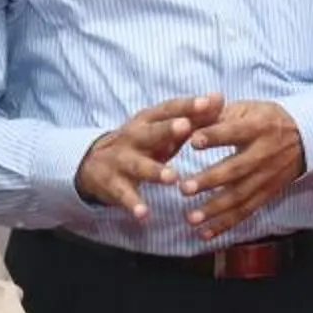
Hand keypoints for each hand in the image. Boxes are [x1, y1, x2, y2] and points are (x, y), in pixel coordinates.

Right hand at [77, 95, 220, 219]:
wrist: (93, 164)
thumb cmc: (142, 144)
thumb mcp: (164, 129)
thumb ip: (192, 116)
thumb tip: (220, 97)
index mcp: (147, 120)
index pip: (169, 108)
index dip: (188, 105)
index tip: (208, 102)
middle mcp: (133, 137)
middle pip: (151, 132)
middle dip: (167, 129)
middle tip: (186, 126)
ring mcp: (121, 161)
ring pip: (139, 165)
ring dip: (156, 171)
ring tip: (172, 177)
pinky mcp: (113, 184)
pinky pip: (124, 195)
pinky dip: (134, 205)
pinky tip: (144, 215)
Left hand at [180, 100, 307, 240]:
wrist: (304, 138)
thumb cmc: (265, 119)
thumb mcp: (247, 108)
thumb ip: (218, 113)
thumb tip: (188, 117)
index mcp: (256, 127)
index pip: (234, 131)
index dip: (214, 136)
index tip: (192, 141)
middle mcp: (262, 154)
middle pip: (235, 169)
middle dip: (209, 180)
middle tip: (183, 188)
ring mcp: (265, 177)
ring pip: (239, 196)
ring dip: (214, 209)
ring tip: (190, 218)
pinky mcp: (266, 194)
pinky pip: (246, 211)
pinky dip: (226, 224)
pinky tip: (205, 233)